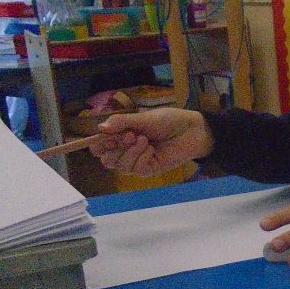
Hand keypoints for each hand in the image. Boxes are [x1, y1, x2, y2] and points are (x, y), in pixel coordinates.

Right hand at [91, 108, 213, 175]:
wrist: (191, 129)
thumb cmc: (167, 121)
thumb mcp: (142, 118)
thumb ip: (121, 123)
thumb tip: (100, 128)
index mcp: (121, 136)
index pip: (99, 147)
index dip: (98, 144)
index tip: (106, 136)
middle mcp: (127, 150)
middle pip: (107, 160)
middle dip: (115, 148)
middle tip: (130, 135)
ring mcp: (138, 161)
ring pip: (121, 166)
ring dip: (130, 152)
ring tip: (144, 139)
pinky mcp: (151, 169)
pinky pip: (137, 170)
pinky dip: (141, 159)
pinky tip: (151, 149)